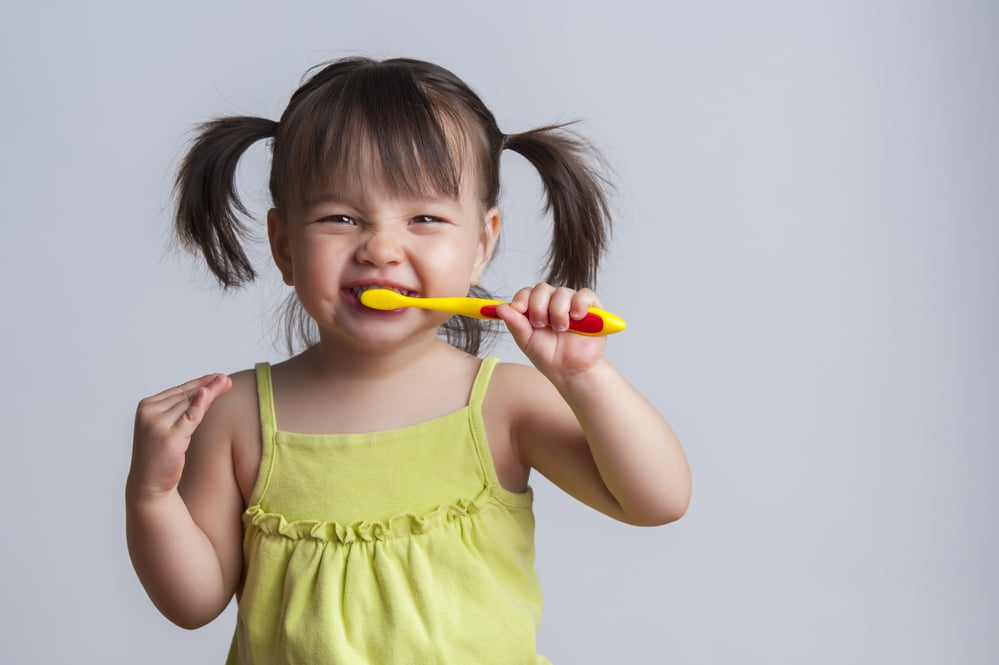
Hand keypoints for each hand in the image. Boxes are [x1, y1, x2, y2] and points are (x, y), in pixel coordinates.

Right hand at [128, 373, 231, 499]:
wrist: (148, 483)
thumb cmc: (161, 455)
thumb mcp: (171, 427)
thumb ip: (185, 409)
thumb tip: (208, 391)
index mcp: (146, 406)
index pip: (178, 391)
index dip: (200, 383)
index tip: (218, 376)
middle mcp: (149, 413)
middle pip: (185, 395)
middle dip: (208, 386)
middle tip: (227, 379)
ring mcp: (157, 425)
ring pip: (189, 404)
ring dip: (209, 392)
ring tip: (226, 383)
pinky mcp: (168, 438)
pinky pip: (189, 418)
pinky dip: (200, 405)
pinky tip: (209, 394)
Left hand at [495, 283, 607, 379]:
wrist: (570, 371)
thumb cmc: (549, 357)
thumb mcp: (526, 341)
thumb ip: (514, 323)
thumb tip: (499, 307)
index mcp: (536, 308)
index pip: (527, 292)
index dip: (522, 298)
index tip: (519, 309)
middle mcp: (554, 302)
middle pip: (542, 288)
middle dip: (538, 306)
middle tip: (541, 325)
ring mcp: (572, 304)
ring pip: (562, 292)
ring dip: (558, 312)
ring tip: (561, 329)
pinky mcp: (592, 308)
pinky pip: (584, 295)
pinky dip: (579, 304)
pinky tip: (576, 318)